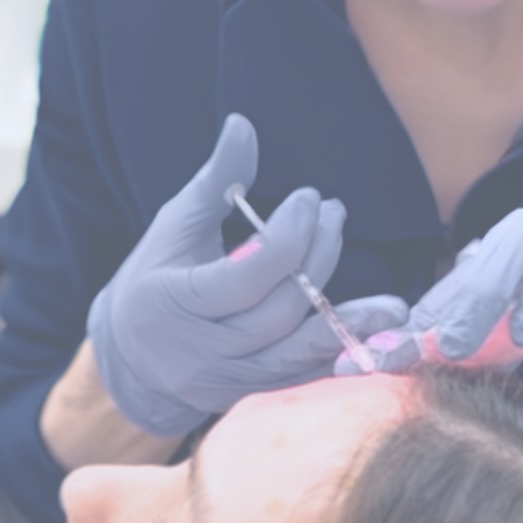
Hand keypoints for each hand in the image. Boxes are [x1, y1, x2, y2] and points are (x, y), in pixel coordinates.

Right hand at [87, 113, 408, 435]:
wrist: (129, 359)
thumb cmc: (154, 276)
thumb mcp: (175, 224)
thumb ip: (215, 179)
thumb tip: (243, 124)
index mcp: (173, 303)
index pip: (244, 276)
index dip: (287, 236)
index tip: (309, 198)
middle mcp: (200, 352)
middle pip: (277, 311)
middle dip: (317, 258)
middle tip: (335, 214)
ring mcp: (225, 383)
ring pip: (296, 354)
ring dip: (347, 324)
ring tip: (392, 305)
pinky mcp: (248, 398)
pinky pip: (302, 381)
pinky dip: (339, 359)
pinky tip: (376, 342)